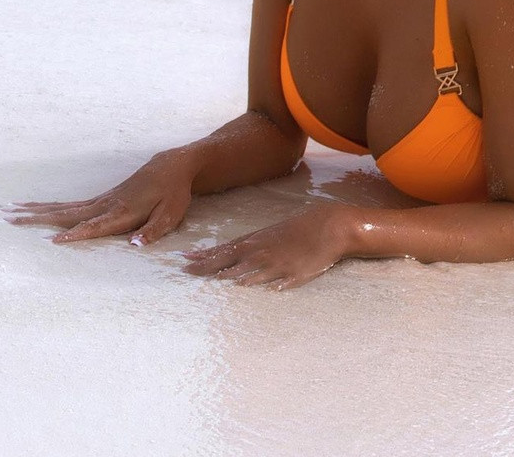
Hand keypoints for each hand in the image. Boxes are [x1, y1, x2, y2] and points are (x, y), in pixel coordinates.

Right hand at [2, 151, 194, 245]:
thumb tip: (136, 246)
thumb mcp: (172, 214)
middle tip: (11, 219)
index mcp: (123, 211)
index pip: (96, 225)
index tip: (54, 241)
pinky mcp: (101, 198)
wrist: (172, 166)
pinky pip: (70, 204)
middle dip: (40, 218)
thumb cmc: (174, 194)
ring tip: (9, 212)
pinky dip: (49, 207)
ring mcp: (101, 200)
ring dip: (36, 210)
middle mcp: (107, 204)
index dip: (77, 233)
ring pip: (64, 207)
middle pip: (68, 213)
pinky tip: (34, 209)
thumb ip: (154, 231)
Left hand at [181, 205, 348, 289]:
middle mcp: (261, 251)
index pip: (223, 250)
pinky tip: (248, 288)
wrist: (330, 225)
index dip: (203, 256)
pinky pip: (274, 280)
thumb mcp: (273, 235)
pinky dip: (260, 284)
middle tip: (184, 271)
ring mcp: (276, 262)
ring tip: (208, 284)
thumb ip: (253, 247)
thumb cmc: (300, 229)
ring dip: (228, 278)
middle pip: (228, 260)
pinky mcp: (293, 272)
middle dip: (205, 266)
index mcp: (256, 241)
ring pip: (248, 272)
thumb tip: (233, 262)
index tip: (182, 260)